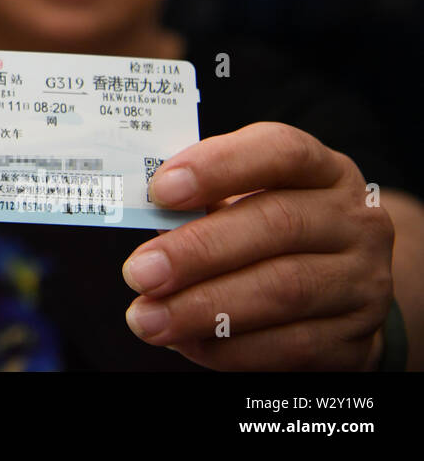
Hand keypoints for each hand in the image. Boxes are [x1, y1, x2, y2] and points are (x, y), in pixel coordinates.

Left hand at [121, 121, 394, 369]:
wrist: (342, 291)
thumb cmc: (271, 231)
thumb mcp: (246, 200)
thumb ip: (202, 201)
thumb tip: (141, 213)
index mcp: (322, 170)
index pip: (281, 151)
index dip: (219, 167)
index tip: (160, 191)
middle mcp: (352, 220)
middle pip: (277, 225)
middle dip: (197, 251)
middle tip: (139, 272)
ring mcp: (361, 280)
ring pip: (283, 291)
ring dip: (204, 308)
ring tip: (147, 317)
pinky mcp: (355, 338)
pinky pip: (291, 346)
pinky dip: (230, 347)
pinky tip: (185, 340)